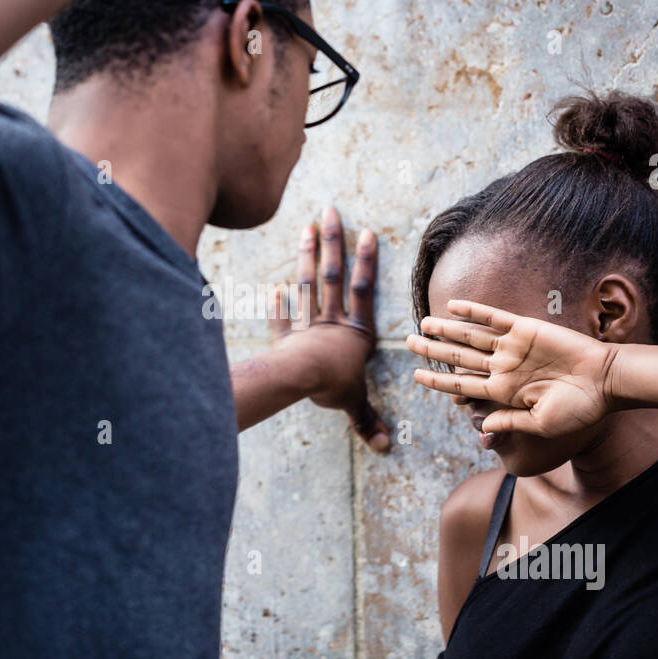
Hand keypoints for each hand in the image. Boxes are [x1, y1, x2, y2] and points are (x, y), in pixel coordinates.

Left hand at [269, 207, 388, 451]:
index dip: (367, 261)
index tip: (367, 232)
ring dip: (306, 257)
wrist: (301, 380)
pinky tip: (272, 287)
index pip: (364, 290)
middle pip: (334, 275)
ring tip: (305, 229)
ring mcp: (306, 325)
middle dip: (333, 242)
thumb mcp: (354, 402)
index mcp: (354, 332)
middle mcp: (332, 322)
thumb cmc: (333, 386)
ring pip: (308, 284)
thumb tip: (385, 447)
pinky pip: (281, 317)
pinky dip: (276, 303)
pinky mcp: (285, 337)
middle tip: (329, 211)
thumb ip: (367, 420)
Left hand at [406, 300, 618, 436]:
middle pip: (459, 358)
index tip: (416, 375)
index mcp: (503, 393)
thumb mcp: (542, 424)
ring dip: (446, 330)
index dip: (438, 380)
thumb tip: (482, 428)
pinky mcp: (526, 329)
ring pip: (471, 336)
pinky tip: (452, 306)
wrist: (606, 382)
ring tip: (421, 324)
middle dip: (433, 351)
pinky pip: (494, 318)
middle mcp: (503, 368)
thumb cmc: (579, 409)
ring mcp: (513, 348)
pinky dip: (473, 311)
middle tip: (407, 343)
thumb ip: (510, 422)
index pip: (462, 385)